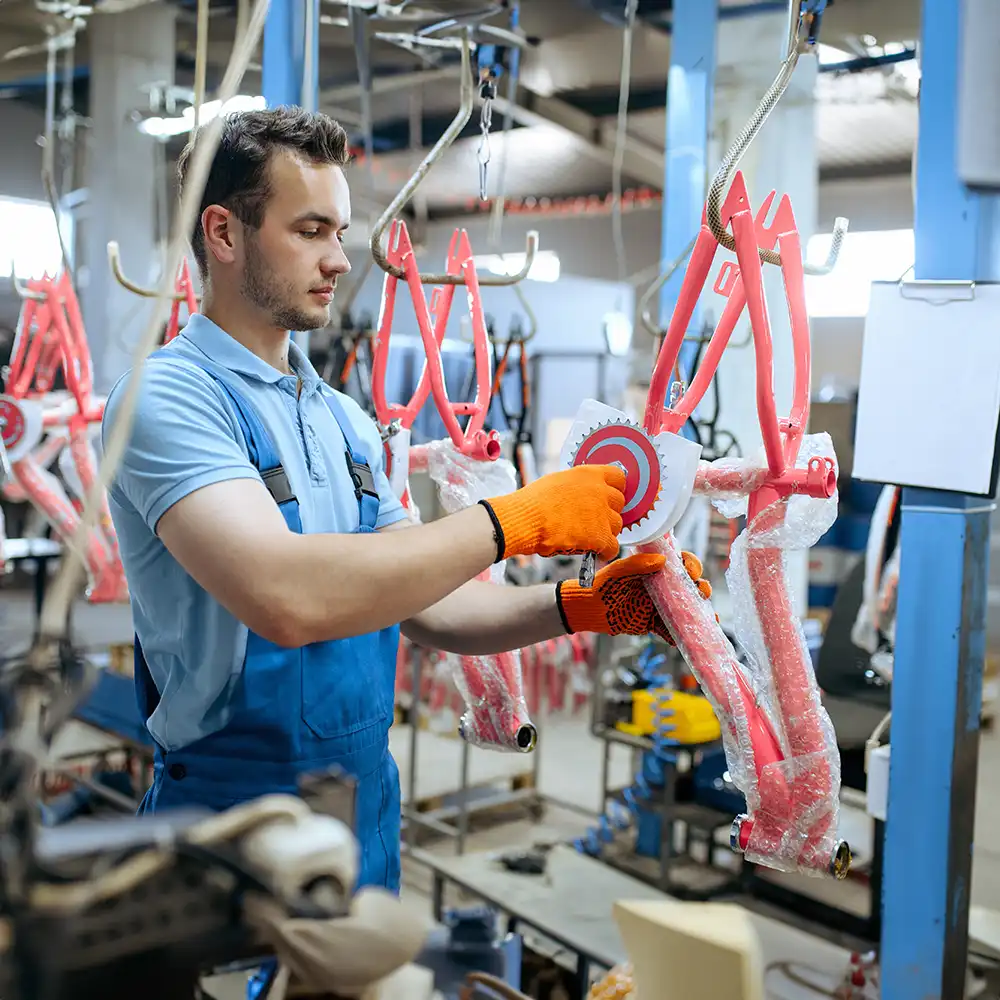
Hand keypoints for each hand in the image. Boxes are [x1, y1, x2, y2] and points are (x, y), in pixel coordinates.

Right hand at [480, 465, 625, 562]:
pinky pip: (613, 547)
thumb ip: (577, 485)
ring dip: (606, 531)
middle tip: (595, 519)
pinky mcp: (600, 537)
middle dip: (608, 511)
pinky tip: (596, 553)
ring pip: (617, 525)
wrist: (526, 520)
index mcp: (589, 474)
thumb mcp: (558, 481)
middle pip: (619, 502)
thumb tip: (581, 493)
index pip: (619, 477)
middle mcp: (600, 491)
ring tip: (591, 537)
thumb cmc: (533, 502)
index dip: (614, 489)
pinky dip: (605, 552)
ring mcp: (602, 514)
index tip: (607, 497)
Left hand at [555, 550, 712, 643]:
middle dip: (701, 588)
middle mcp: (661, 586)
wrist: (588, 610)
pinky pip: (671, 629)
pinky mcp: (653, 623)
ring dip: (700, 613)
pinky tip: (689, 638)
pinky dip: (681, 635)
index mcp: (654, 568)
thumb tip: (662, 561)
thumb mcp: (618, 571)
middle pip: (689, 585)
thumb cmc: (602, 585)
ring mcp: (660, 605)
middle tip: (702, 592)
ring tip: (709, 619)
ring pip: (685, 608)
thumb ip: (637, 564)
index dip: (691, 565)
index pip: (680, 563)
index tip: (691, 571)